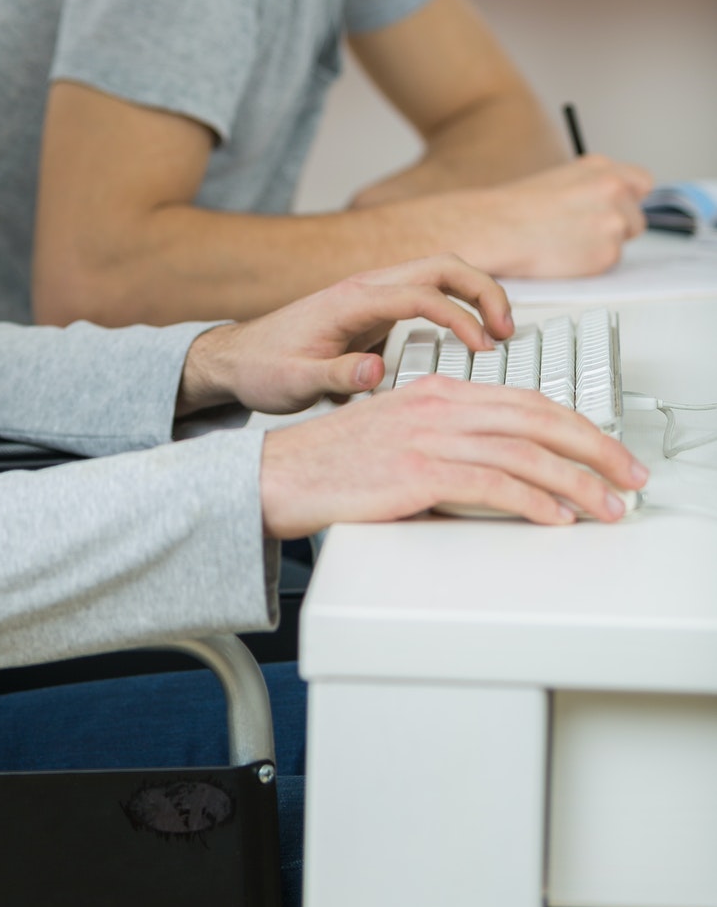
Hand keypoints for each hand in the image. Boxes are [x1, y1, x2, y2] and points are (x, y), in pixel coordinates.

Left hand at [177, 253, 513, 416]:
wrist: (235, 359)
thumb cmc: (261, 369)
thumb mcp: (293, 383)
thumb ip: (334, 379)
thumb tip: (376, 372)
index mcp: (349, 300)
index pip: (419, 294)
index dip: (457, 317)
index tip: (480, 348)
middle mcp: (365, 288)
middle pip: (439, 266)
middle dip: (481, 290)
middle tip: (507, 328)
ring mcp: (372, 295)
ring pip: (437, 274)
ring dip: (474, 294)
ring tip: (501, 332)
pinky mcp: (374, 309)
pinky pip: (428, 294)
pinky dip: (458, 305)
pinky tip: (471, 337)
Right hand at [258, 379, 649, 537]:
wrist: (278, 474)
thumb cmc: (333, 463)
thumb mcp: (398, 434)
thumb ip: (448, 442)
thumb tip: (502, 473)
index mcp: (437, 389)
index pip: (527, 399)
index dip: (577, 425)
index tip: (608, 451)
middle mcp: (438, 404)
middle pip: (539, 419)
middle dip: (596, 450)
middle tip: (629, 475)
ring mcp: (428, 436)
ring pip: (525, 453)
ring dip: (578, 483)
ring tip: (607, 506)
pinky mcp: (416, 472)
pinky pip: (491, 484)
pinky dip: (532, 501)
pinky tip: (555, 517)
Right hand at [452, 156, 651, 277]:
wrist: (494, 229)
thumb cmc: (516, 208)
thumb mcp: (560, 180)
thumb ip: (593, 188)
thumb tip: (610, 203)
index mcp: (601, 168)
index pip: (641, 183)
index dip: (627, 200)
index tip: (614, 209)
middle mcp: (614, 190)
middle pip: (636, 217)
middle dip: (615, 226)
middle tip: (581, 231)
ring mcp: (614, 221)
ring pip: (623, 241)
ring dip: (602, 245)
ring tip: (566, 242)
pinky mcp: (608, 253)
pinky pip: (609, 263)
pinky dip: (590, 263)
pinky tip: (563, 255)